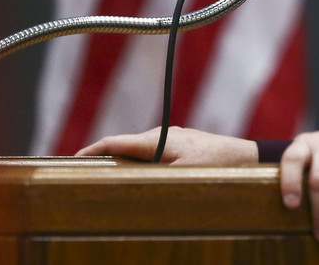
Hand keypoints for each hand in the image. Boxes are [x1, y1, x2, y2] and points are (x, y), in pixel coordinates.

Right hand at [75, 126, 257, 165]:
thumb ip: (153, 176)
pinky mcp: (181, 145)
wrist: (247, 157)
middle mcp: (161, 135)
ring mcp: (171, 139)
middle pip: (122, 146)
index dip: (90, 151)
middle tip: (83, 177)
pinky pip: (152, 154)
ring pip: (138, 151)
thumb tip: (127, 182)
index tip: (71, 162)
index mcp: (156, 140)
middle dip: (102, 159)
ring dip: (122, 163)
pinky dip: (138, 164)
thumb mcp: (182, 176)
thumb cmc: (216, 166)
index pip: (114, 142)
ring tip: (106, 181)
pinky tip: (138, 179)